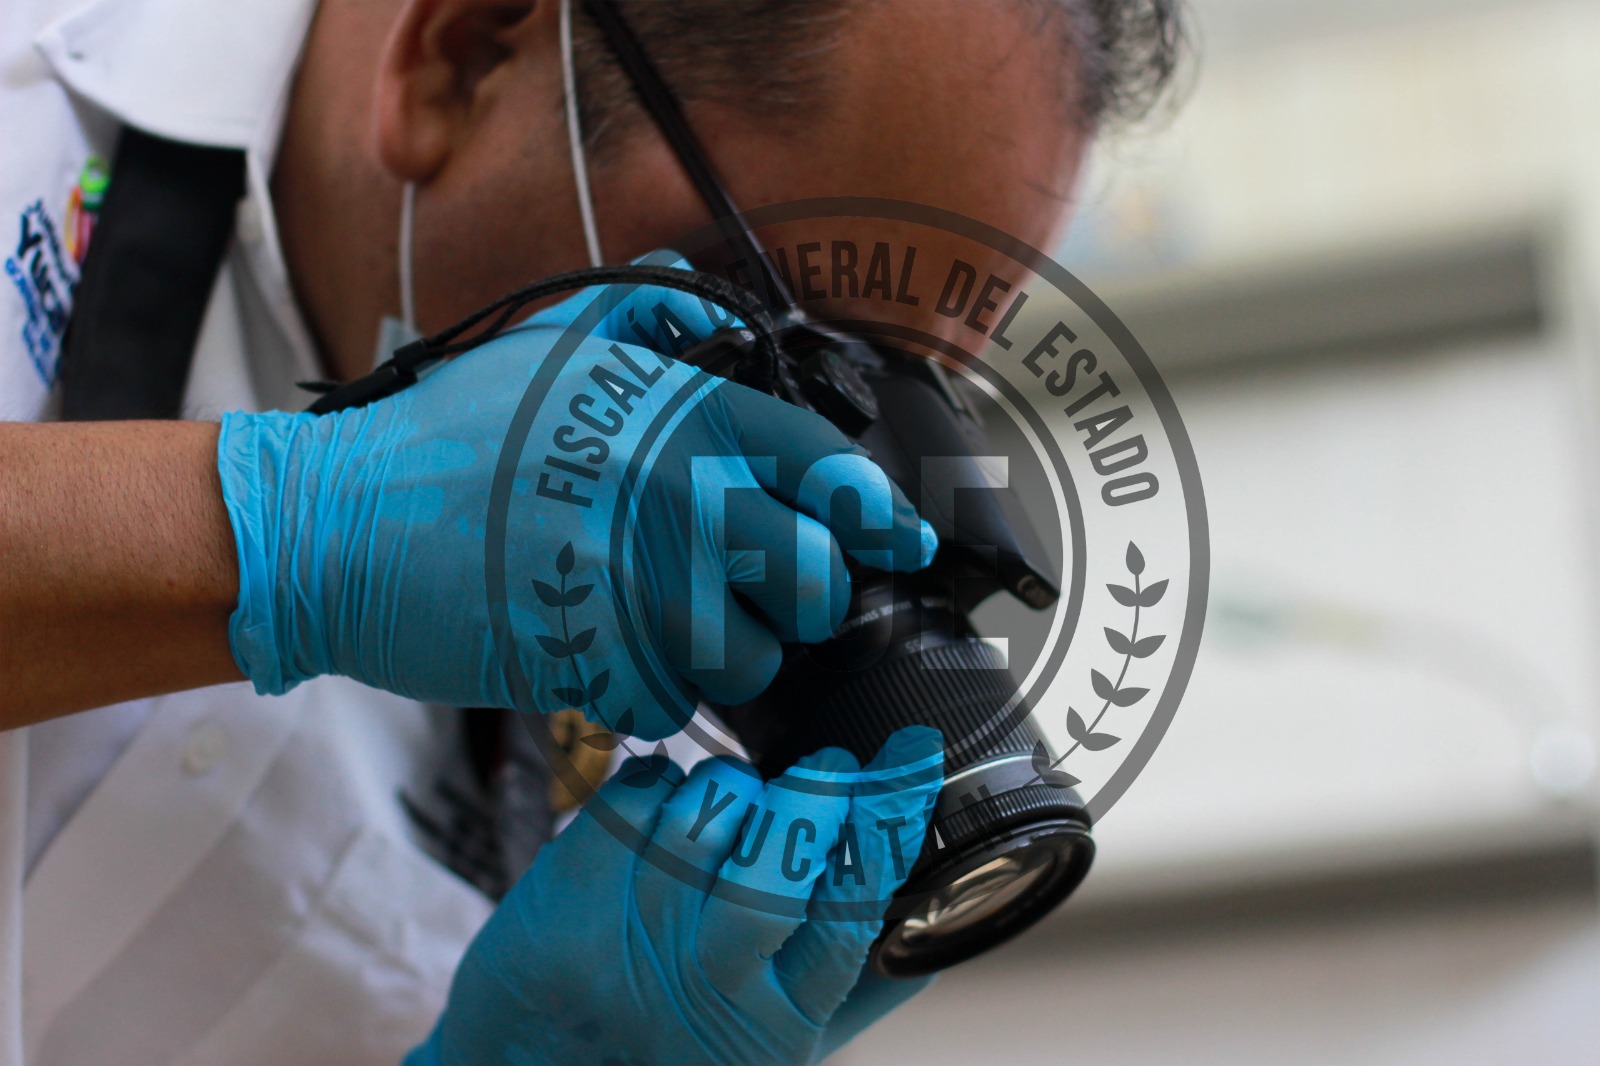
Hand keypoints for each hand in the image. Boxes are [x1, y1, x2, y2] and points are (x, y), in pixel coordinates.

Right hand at [217, 264, 935, 734]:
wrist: (334, 524)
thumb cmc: (443, 440)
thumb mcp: (543, 346)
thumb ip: (635, 320)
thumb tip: (694, 299)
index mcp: (677, 417)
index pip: (824, 468)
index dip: (877, 513)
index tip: (901, 540)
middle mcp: (674, 498)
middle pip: (810, 581)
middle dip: (794, 600)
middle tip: (750, 594)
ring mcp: (635, 587)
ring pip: (749, 660)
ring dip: (720, 658)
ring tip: (663, 628)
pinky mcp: (592, 665)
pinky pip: (671, 709)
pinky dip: (650, 698)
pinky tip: (607, 658)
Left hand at [408, 726, 944, 1065]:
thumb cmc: (671, 1051)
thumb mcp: (776, 1042)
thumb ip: (858, 988)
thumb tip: (937, 921)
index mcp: (778, 1016)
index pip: (849, 908)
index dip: (885, 827)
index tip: (910, 761)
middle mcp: (710, 975)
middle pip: (781, 856)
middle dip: (813, 793)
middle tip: (826, 770)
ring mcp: (635, 929)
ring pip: (711, 806)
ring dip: (734, 785)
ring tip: (732, 808)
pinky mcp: (572, 891)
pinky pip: (638, 792)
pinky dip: (660, 782)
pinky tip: (663, 811)